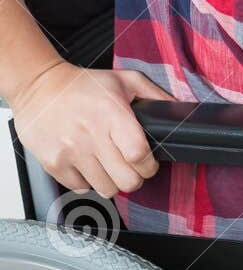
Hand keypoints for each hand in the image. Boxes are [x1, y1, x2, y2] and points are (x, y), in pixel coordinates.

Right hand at [11, 61, 170, 200]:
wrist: (39, 87)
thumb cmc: (82, 85)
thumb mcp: (124, 80)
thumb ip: (154, 95)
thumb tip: (177, 110)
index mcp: (112, 114)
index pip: (139, 155)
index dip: (150, 165)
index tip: (149, 164)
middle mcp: (90, 135)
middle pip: (127, 181)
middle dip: (135, 177)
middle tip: (130, 167)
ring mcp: (70, 152)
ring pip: (105, 190)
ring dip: (111, 181)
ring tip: (107, 163)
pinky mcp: (53, 164)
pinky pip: (81, 188)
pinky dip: (87, 181)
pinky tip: (87, 162)